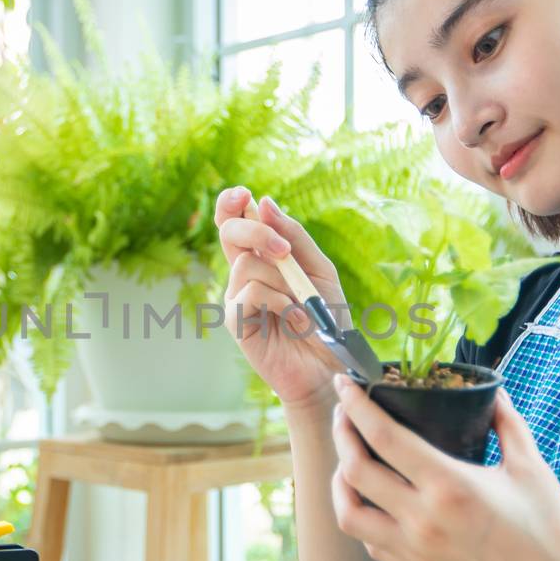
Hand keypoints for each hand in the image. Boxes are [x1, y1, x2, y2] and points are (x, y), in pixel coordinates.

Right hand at [215, 187, 348, 409]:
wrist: (331, 365)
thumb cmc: (326, 318)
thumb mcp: (319, 269)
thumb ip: (294, 236)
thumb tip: (264, 202)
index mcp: (261, 257)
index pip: (233, 221)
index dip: (230, 203)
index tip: (244, 194)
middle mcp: (243, 274)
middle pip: (228, 232)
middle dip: (255, 232)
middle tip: (283, 250)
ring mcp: (237, 297)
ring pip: (246, 264)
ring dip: (282, 279)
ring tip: (303, 304)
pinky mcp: (235, 322)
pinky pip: (251, 293)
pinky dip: (279, 301)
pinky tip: (295, 319)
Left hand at [328, 375, 559, 560]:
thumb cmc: (555, 536)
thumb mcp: (533, 469)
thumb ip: (506, 424)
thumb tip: (493, 391)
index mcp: (450, 487)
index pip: (383, 437)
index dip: (355, 405)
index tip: (344, 383)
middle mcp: (423, 522)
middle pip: (354, 472)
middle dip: (342, 434)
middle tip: (344, 414)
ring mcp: (415, 555)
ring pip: (350, 515)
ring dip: (340, 483)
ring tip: (349, 461)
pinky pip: (371, 544)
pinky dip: (363, 517)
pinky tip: (375, 502)